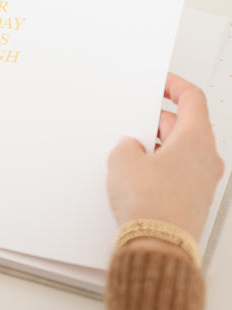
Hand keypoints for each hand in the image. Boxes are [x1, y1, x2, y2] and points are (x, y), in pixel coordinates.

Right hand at [107, 73, 224, 240]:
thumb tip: (131, 148)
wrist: (157, 247)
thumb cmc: (150, 206)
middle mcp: (206, 158)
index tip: (162, 83)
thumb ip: (127, 145)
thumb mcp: (123, 160)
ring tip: (131, 156)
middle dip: (156, 123)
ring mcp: (203, 181)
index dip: (174, 85)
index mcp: (195, 139)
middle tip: (134, 126)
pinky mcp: (194, 198)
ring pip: (179, 150)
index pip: (192, 98)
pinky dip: (160, 166)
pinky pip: (178, 171)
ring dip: (157, 146)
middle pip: (184, 125)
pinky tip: (139, 176)